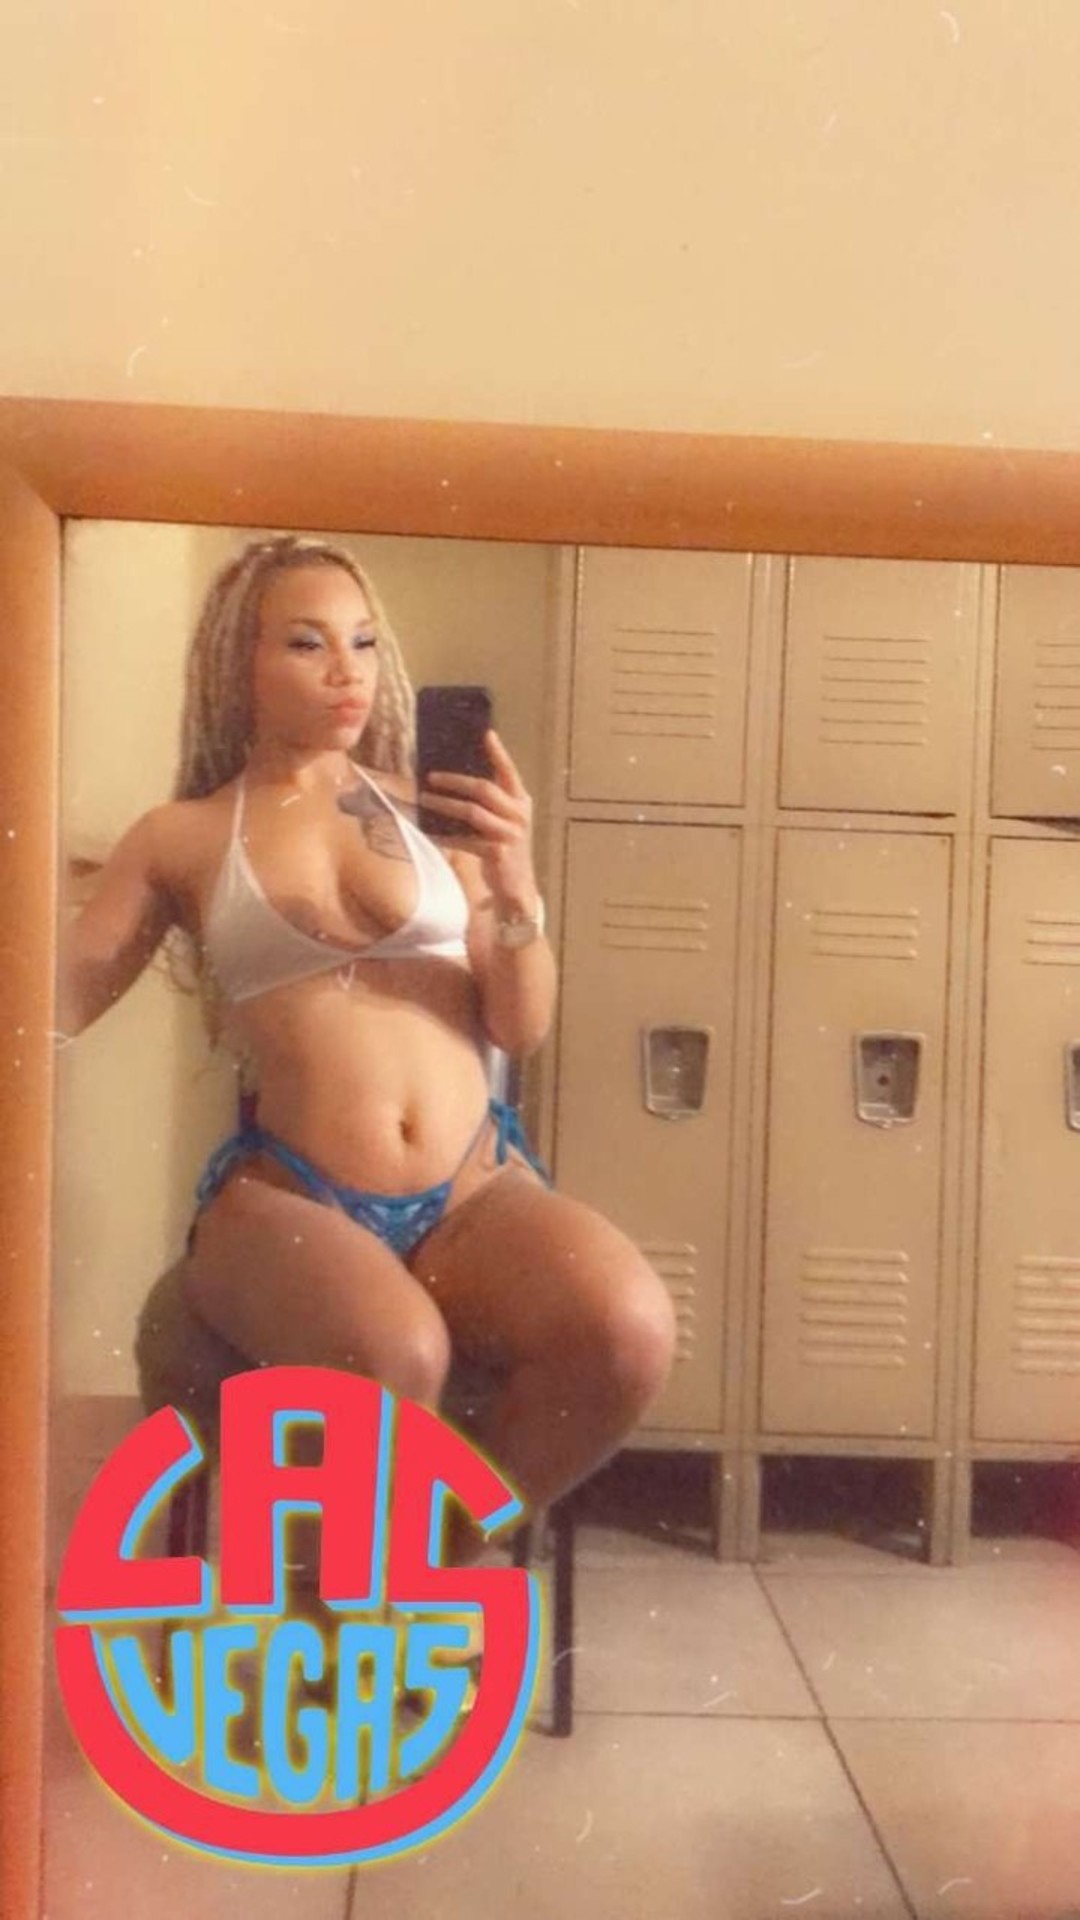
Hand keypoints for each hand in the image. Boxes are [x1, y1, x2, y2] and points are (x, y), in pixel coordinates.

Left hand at [422, 730, 538, 912]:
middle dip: (455, 781)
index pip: (509, 772)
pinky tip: (430, 832)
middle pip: (484, 789)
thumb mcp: (504, 821)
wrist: (517, 888)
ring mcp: (510, 833)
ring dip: (445, 804)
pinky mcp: (497, 852)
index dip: (498, 753)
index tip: (486, 734)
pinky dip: (445, 836)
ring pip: (472, 811)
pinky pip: (465, 839)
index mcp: (522, 802)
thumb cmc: (505, 848)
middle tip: (431, 777)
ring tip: (425, 799)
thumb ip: (491, 802)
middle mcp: (519, 814)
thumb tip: (455, 778)